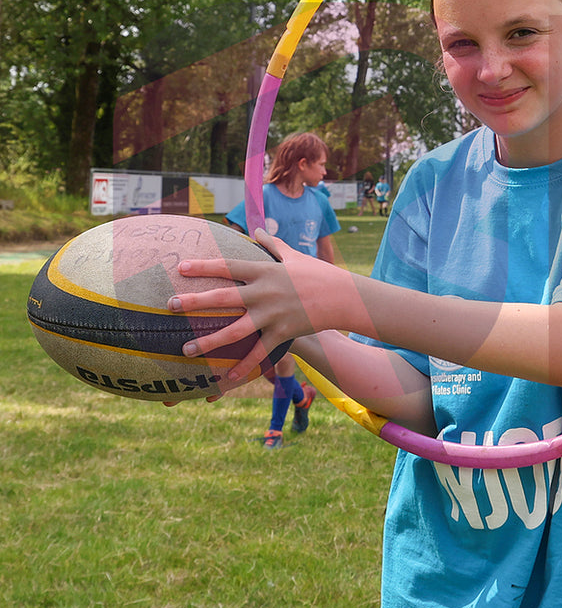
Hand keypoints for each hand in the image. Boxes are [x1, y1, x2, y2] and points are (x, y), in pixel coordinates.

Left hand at [168, 228, 354, 381]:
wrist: (345, 298)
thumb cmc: (319, 274)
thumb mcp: (295, 256)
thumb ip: (272, 245)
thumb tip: (256, 230)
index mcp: (266, 271)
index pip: (229, 266)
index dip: (204, 266)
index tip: (181, 267)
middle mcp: (265, 293)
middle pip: (224, 298)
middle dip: (195, 302)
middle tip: (170, 305)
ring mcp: (273, 315)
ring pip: (235, 331)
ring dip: (209, 341)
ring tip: (186, 349)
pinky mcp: (282, 333)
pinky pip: (258, 353)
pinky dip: (242, 366)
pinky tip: (224, 377)